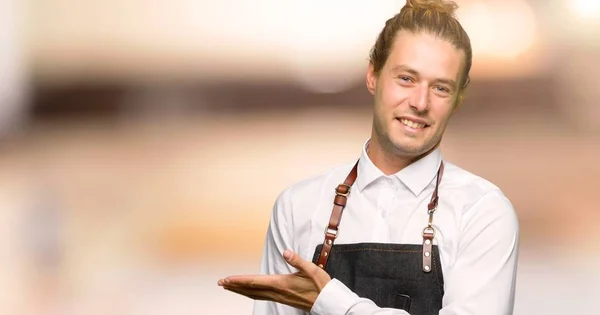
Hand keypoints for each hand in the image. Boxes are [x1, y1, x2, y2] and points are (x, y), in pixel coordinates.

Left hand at [217, 249, 331, 311]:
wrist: (327, 302)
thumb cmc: (320, 286)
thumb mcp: (311, 269)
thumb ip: (297, 260)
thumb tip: (286, 252)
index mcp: (281, 283)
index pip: (255, 282)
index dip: (239, 280)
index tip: (227, 279)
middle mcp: (277, 292)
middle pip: (251, 289)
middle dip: (235, 286)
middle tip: (221, 283)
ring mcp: (279, 297)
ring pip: (254, 294)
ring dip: (241, 291)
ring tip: (230, 287)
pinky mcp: (282, 299)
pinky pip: (261, 296)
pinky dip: (251, 294)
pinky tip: (249, 292)